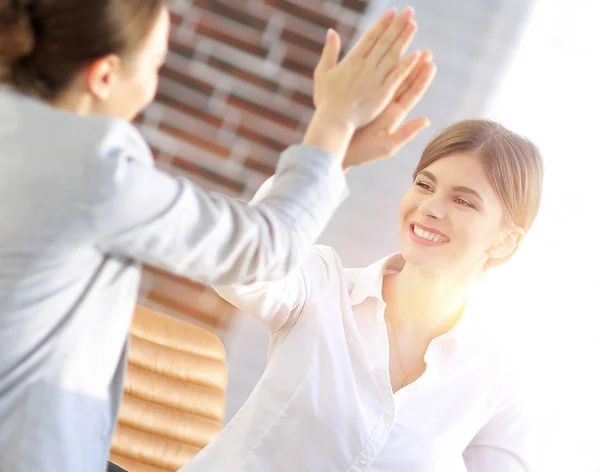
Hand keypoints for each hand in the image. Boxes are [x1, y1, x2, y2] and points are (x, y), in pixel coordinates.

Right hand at [313, 7, 419, 129]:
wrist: (333, 121)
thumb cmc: (326, 100)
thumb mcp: (322, 73)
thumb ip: (329, 52)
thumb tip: (331, 31)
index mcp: (351, 61)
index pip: (370, 37)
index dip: (382, 23)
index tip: (392, 11)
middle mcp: (365, 67)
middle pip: (384, 43)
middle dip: (397, 26)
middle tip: (409, 11)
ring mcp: (375, 80)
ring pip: (393, 56)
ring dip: (404, 40)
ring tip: (413, 25)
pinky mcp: (382, 94)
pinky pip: (397, 77)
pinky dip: (406, 65)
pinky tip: (417, 54)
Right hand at [343, 51, 436, 169]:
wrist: (339, 153)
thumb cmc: (362, 153)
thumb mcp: (387, 146)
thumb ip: (406, 133)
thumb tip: (426, 120)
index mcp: (394, 116)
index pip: (412, 94)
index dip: (422, 79)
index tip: (432, 65)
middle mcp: (385, 107)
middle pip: (403, 83)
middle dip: (414, 67)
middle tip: (426, 52)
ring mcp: (373, 103)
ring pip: (387, 79)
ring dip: (398, 64)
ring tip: (408, 48)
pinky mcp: (360, 101)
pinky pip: (370, 81)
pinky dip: (377, 69)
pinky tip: (381, 56)